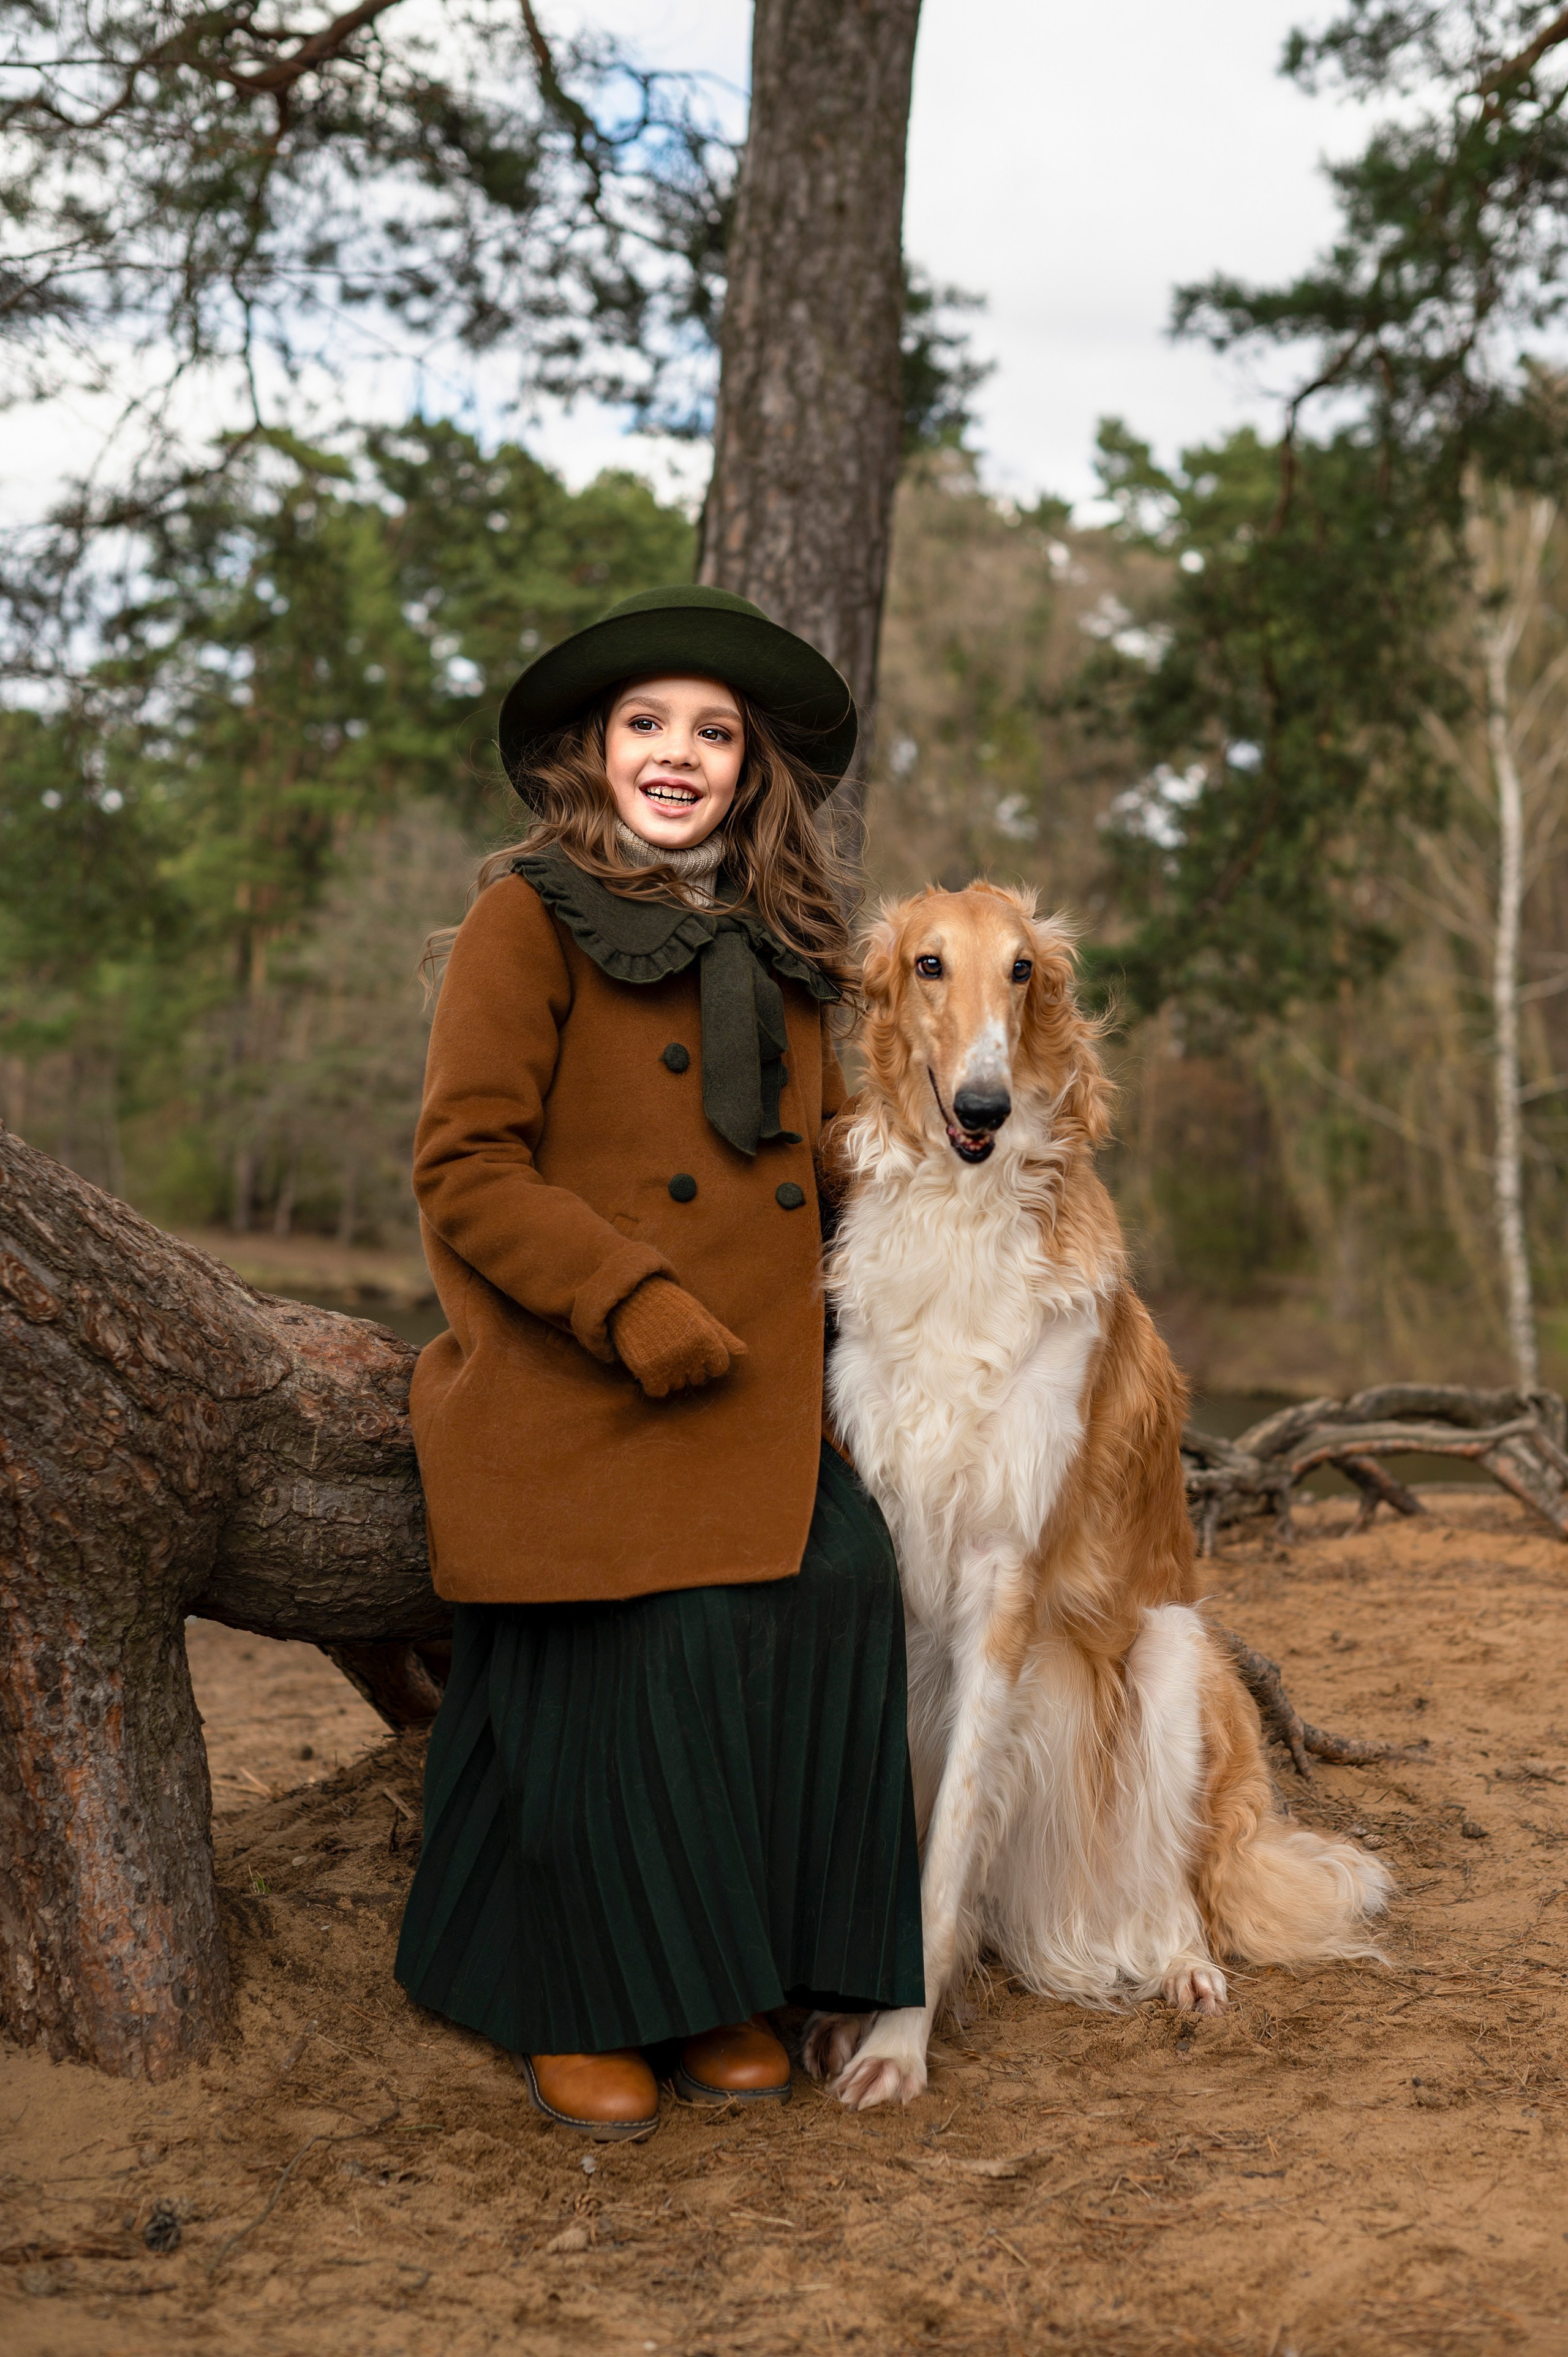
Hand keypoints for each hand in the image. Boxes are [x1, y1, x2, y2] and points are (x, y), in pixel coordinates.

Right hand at [609, 1277, 746, 1398]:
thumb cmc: (671, 1306)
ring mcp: (668, 1362)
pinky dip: (654, 1383)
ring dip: (671, 1374)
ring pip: (678, 1385)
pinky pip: (658, 1391)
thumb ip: (722, 1336)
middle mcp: (689, 1353)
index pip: (719, 1368)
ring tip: (660, 1350)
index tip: (695, 1347)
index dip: (709, 1360)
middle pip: (698, 1378)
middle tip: (674, 1345)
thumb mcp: (700, 1315)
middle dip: (689, 1367)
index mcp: (706, 1338)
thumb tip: (744, 1353)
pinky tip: (651, 1364)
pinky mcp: (647, 1369)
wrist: (633, 1297)